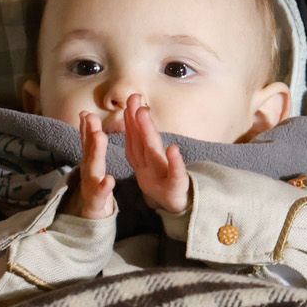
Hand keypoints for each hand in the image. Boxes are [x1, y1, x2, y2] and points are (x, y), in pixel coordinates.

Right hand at [64, 111, 116, 220]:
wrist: (88, 217)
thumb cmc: (92, 186)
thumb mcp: (90, 162)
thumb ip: (88, 140)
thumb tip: (85, 114)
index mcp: (90, 162)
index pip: (88, 142)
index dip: (87, 127)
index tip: (86, 113)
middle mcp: (87, 172)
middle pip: (89, 151)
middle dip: (90, 134)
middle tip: (92, 118)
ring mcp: (90, 186)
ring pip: (92, 168)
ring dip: (96, 152)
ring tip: (101, 136)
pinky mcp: (96, 202)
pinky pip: (99, 194)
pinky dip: (103, 187)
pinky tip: (109, 180)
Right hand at [125, 97, 189, 215]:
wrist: (174, 206)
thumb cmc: (161, 180)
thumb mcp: (151, 162)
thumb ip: (142, 139)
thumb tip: (137, 113)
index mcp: (143, 161)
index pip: (135, 139)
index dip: (131, 120)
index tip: (131, 101)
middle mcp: (148, 166)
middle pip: (142, 142)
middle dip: (137, 122)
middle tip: (134, 101)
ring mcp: (160, 176)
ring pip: (153, 152)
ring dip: (148, 133)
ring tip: (143, 113)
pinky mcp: (176, 185)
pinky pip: (175, 173)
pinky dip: (175, 161)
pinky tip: (173, 148)